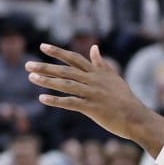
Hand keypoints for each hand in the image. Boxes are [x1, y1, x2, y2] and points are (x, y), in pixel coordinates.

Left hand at [27, 42, 163, 149]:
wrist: (136, 118)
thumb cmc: (124, 99)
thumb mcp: (113, 78)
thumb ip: (101, 63)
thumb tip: (93, 47)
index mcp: (97, 73)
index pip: (74, 58)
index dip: (58, 52)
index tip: (42, 46)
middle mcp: (93, 80)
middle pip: (66, 70)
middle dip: (46, 66)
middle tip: (27, 64)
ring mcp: (92, 93)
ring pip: (66, 84)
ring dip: (47, 81)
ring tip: (31, 77)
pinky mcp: (92, 108)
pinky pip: (71, 102)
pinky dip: (56, 100)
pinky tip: (42, 98)